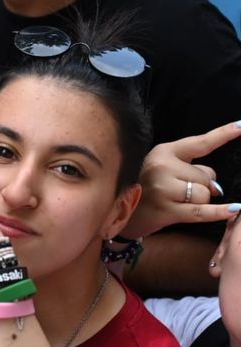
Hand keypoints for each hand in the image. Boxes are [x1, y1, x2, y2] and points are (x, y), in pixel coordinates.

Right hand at [121, 120, 240, 238]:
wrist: (117, 212)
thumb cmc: (145, 188)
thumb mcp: (163, 169)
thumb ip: (192, 169)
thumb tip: (215, 187)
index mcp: (163, 152)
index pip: (200, 143)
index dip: (224, 134)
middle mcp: (162, 167)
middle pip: (205, 176)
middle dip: (202, 186)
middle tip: (180, 192)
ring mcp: (162, 189)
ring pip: (204, 194)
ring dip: (200, 201)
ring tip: (177, 203)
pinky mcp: (165, 210)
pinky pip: (200, 211)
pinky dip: (219, 212)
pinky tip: (234, 210)